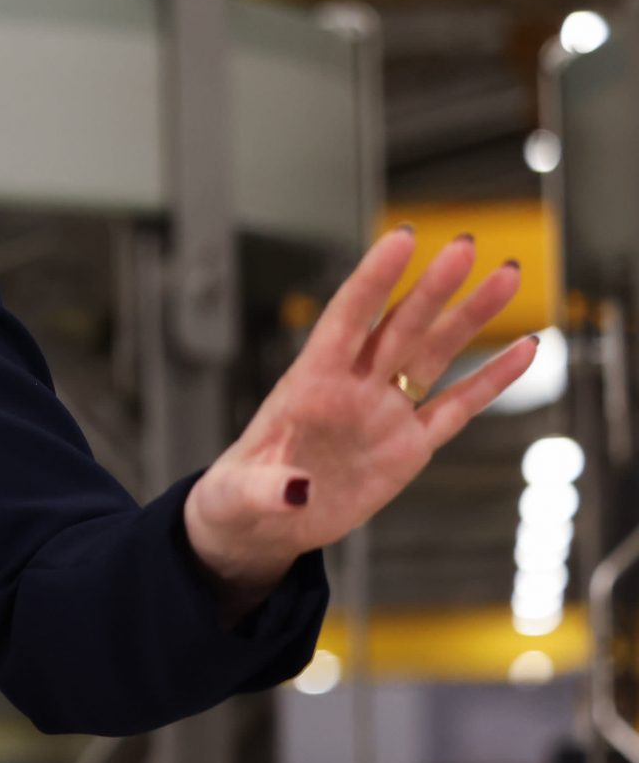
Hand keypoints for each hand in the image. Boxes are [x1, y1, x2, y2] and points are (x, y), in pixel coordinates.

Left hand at [182, 226, 536, 609]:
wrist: (262, 524)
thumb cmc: (238, 497)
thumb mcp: (238, 494)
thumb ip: (267, 488)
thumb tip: (294, 490)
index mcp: (307, 384)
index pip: (346, 318)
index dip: (374, 279)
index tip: (404, 238)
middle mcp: (351, 388)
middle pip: (400, 327)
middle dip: (433, 288)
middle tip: (470, 247)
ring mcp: (383, 413)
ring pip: (433, 354)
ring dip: (470, 318)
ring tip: (504, 277)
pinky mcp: (408, 447)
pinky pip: (457, 407)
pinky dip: (491, 380)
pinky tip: (524, 349)